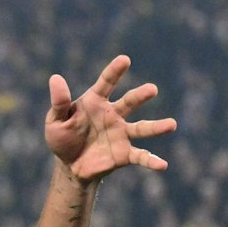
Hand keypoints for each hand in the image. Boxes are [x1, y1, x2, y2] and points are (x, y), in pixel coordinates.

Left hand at [45, 57, 175, 184]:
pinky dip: (152, 160)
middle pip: (130, 102)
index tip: (124, 60)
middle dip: (141, 96)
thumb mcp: (55, 120)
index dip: (115, 71)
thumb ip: (59, 102)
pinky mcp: (124, 154)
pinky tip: (163, 165)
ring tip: (172, 124)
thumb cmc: (62, 138)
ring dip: (157, 127)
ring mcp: (121, 134)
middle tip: (152, 90)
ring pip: (142, 127)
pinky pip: (140, 156)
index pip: (106, 83)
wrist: (69, 166)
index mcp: (95, 102)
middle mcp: (113, 115)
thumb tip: (55, 78)